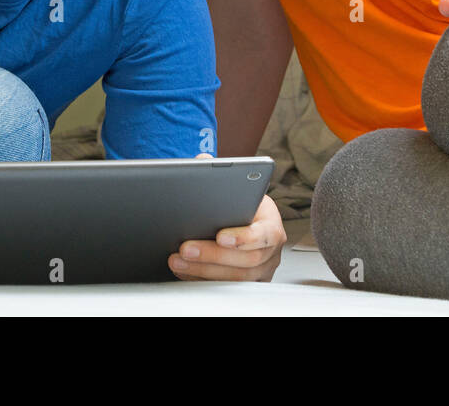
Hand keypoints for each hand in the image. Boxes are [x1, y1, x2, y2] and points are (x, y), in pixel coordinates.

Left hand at [168, 153, 285, 280]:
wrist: (243, 223)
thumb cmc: (239, 205)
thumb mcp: (234, 186)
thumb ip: (217, 172)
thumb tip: (201, 160)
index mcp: (271, 222)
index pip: (264, 233)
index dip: (244, 237)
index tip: (220, 235)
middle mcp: (271, 249)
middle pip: (247, 260)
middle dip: (213, 255)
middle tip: (185, 247)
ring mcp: (262, 270)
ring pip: (236, 278)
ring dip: (203, 270)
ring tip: (177, 260)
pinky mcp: (248, 284)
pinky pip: (226, 288)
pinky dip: (202, 280)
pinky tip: (184, 271)